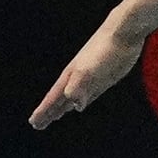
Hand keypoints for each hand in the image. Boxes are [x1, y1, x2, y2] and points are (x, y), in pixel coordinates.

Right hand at [31, 21, 145, 128]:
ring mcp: (91, 78)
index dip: (44, 111)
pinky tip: (79, 104)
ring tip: (55, 116)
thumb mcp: (90, 70)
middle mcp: (77, 78)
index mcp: (70, 77)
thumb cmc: (104, 51)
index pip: (53, 99)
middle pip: (59, 99)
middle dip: (49, 112)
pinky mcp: (105, 77)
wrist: (123, 32)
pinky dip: (81, 100)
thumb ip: (79, 86)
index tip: (34, 123)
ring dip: (64, 107)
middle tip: (38, 125)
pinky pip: (88, 93)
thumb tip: (75, 106)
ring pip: (73, 97)